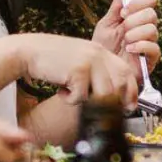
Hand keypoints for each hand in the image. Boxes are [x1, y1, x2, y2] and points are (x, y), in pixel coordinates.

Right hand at [19, 34, 138, 108]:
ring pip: (104, 94)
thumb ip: (97, 73)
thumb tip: (113, 96)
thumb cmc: (53, 60)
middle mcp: (98, 54)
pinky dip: (70, 100)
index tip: (129, 106)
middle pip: (119, 85)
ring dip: (88, 101)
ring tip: (72, 95)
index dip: (131, 91)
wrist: (29, 52)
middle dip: (113, 102)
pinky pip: (82, 96)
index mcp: (101, 51)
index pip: (126, 72)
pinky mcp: (77, 70)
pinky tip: (61, 91)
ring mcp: (89, 61)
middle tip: (100, 110)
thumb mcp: (81, 61)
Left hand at [92, 0, 160, 81]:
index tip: (123, 12)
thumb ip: (115, 7)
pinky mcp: (151, 59)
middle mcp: (146, 28)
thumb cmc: (103, 48)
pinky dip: (140, 46)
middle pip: (152, 13)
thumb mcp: (106, 24)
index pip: (150, 0)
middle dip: (135, 19)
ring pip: (153, 29)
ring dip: (135, 33)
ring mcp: (149, 43)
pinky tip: (129, 49)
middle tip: (123, 28)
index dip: (139, 2)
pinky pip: (154, 48)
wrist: (100, 71)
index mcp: (137, 17)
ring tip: (124, 41)